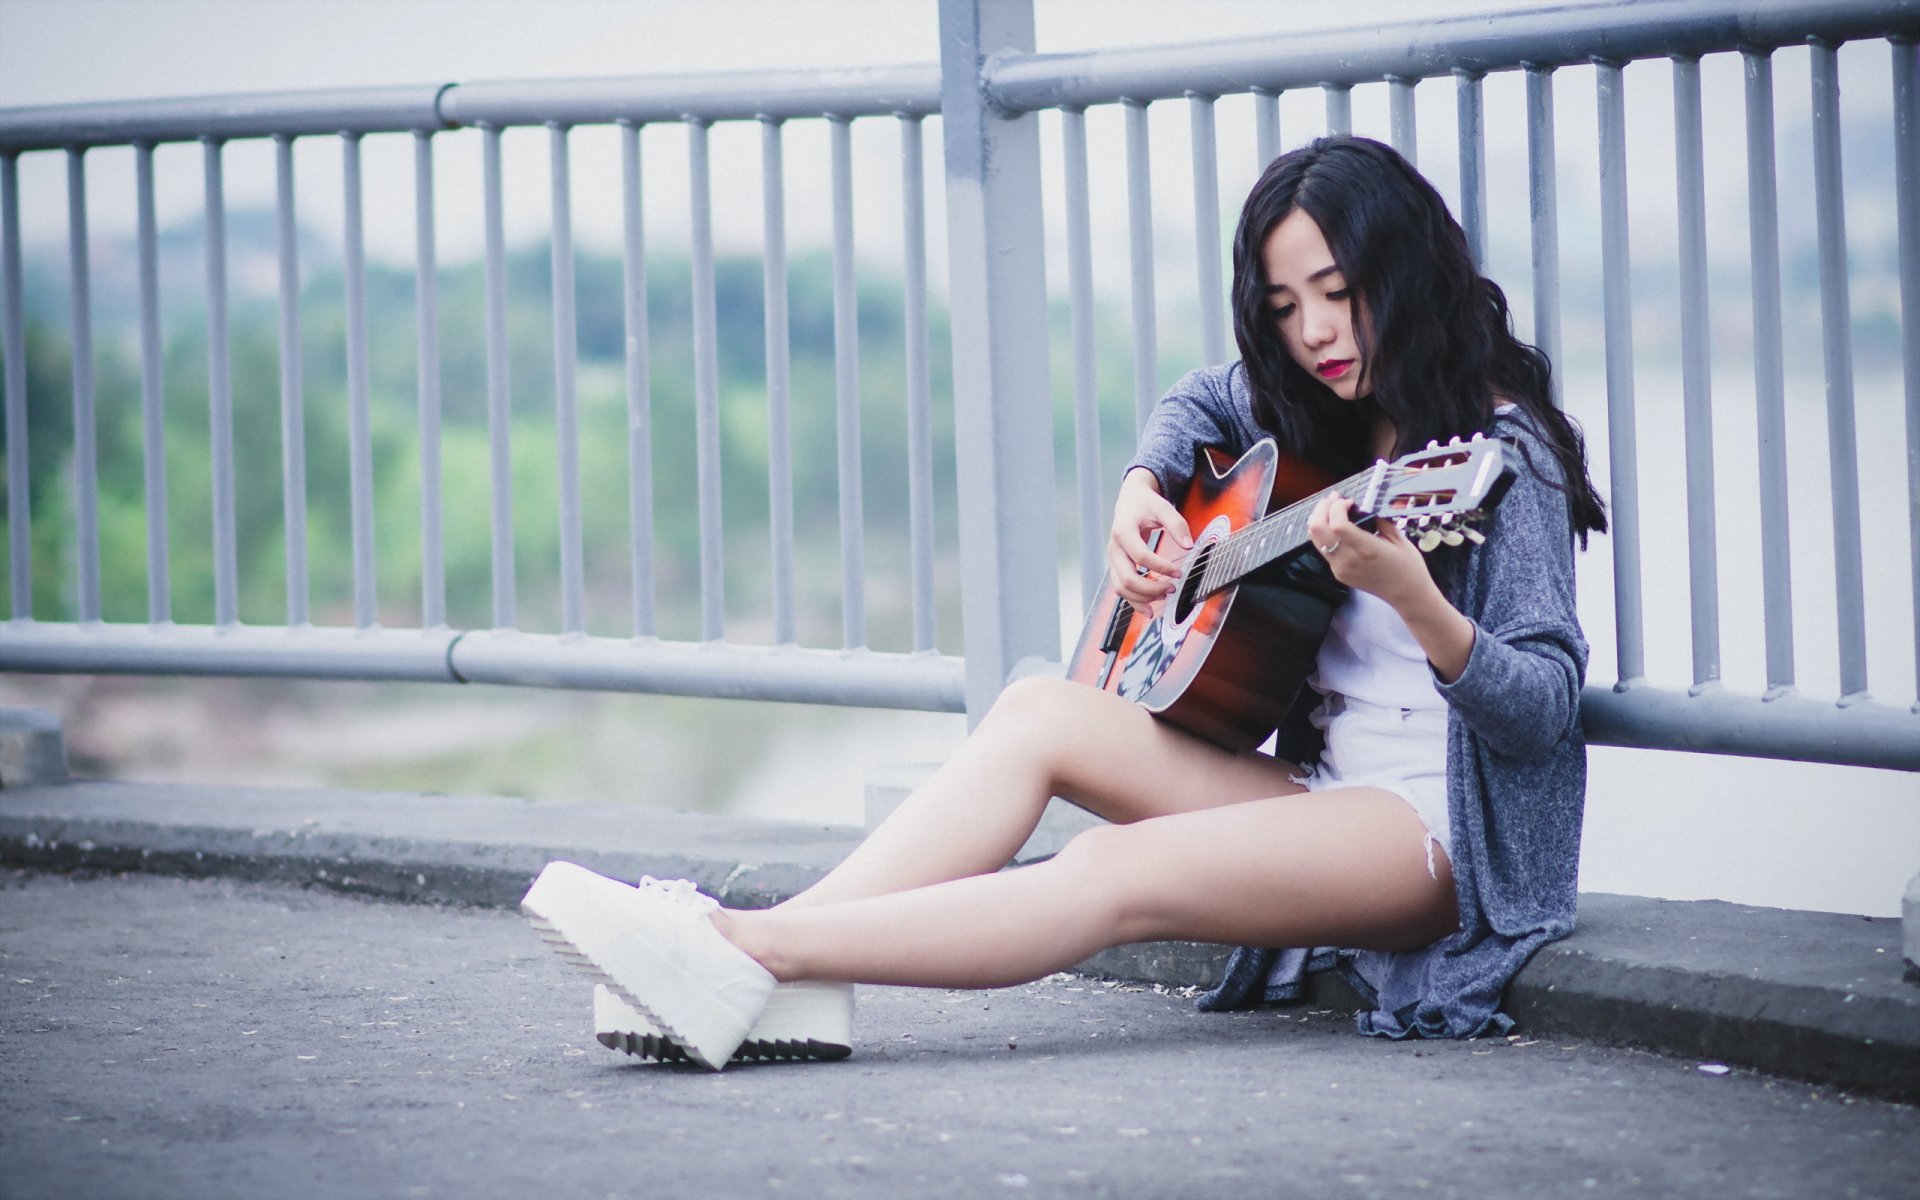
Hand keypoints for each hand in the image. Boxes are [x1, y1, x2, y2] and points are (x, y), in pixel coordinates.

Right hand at [1108, 468, 1193, 613]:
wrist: (1130, 500)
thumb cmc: (1146, 504)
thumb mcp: (1163, 507)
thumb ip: (1177, 524)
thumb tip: (1189, 546)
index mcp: (1123, 531)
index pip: (1141, 556)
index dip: (1161, 567)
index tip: (1180, 572)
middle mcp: (1114, 548)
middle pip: (1127, 578)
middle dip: (1151, 588)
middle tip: (1172, 588)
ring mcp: (1113, 560)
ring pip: (1121, 588)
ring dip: (1143, 597)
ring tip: (1165, 596)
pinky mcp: (1116, 567)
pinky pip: (1121, 589)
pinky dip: (1134, 601)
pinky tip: (1150, 609)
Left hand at [1306, 494, 1431, 609]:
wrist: (1406, 594)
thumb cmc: (1408, 565)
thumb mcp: (1399, 538)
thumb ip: (1378, 519)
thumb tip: (1361, 506)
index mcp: (1366, 549)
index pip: (1337, 525)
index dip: (1337, 507)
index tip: (1349, 501)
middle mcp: (1348, 560)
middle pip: (1318, 529)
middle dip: (1323, 508)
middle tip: (1335, 498)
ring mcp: (1340, 568)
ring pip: (1315, 538)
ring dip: (1320, 519)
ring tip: (1333, 509)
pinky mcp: (1337, 573)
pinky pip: (1322, 548)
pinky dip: (1325, 533)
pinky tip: (1336, 526)